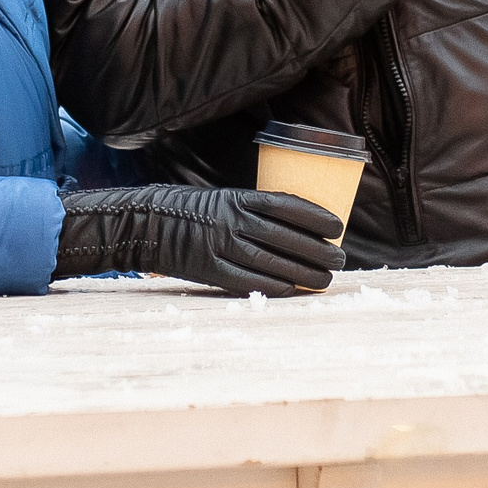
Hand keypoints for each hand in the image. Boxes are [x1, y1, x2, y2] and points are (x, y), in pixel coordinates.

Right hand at [54, 184, 345, 296]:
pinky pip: (250, 281)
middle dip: (318, 250)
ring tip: (325, 278)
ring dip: (304, 272)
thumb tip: (295, 226)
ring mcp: (220, 247)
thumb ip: (252, 210)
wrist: (147, 224)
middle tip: (340, 258)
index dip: (315, 216)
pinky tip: (294, 289)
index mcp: (235, 198)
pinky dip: (276, 286)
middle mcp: (231, 221)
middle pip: (286, 237)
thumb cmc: (190, 210)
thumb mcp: (222, 199)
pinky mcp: (211, 270)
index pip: (285, 205)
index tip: (337, 226)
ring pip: (273, 262)